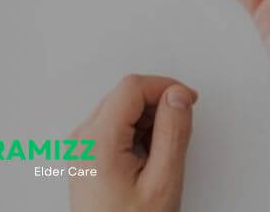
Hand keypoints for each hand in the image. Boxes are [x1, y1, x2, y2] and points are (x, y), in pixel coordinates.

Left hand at [69, 75, 196, 211]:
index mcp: (96, 141)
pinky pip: (116, 126)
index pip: (132, 87)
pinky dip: (138, 132)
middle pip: (126, 95)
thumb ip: (172, 132)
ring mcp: (82, 148)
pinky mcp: (87, 156)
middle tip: (180, 125)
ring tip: (163, 151)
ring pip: (122, 109)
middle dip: (158, 104)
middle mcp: (83, 140)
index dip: (165, 86)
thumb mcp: (162, 183)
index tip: (187, 99)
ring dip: (149, 119)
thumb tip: (177, 95)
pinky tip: (149, 157)